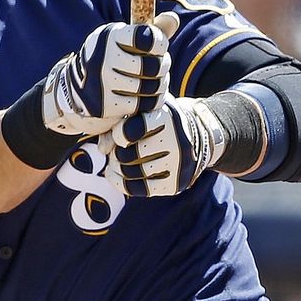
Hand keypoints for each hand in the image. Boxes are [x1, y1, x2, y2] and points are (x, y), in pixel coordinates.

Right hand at [41, 13, 178, 136]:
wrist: (78, 88)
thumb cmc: (112, 59)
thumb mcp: (126, 41)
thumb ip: (151, 31)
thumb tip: (173, 19)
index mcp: (109, 36)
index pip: (147, 38)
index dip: (160, 44)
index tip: (159, 48)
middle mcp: (103, 57)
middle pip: (152, 66)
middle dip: (162, 67)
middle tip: (161, 68)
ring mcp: (102, 82)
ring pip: (149, 87)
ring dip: (159, 86)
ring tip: (157, 82)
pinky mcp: (104, 105)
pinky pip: (141, 105)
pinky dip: (150, 102)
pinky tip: (148, 96)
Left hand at [101, 96, 226, 196]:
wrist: (197, 135)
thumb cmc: (160, 119)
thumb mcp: (144, 110)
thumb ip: (119, 122)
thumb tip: (102, 149)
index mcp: (166, 117)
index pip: (129, 131)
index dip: (117, 135)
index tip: (118, 136)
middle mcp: (176, 141)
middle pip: (128, 155)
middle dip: (115, 154)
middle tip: (115, 150)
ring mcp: (178, 165)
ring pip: (131, 173)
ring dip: (116, 168)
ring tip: (116, 161)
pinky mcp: (176, 184)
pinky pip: (140, 189)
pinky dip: (121, 183)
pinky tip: (116, 175)